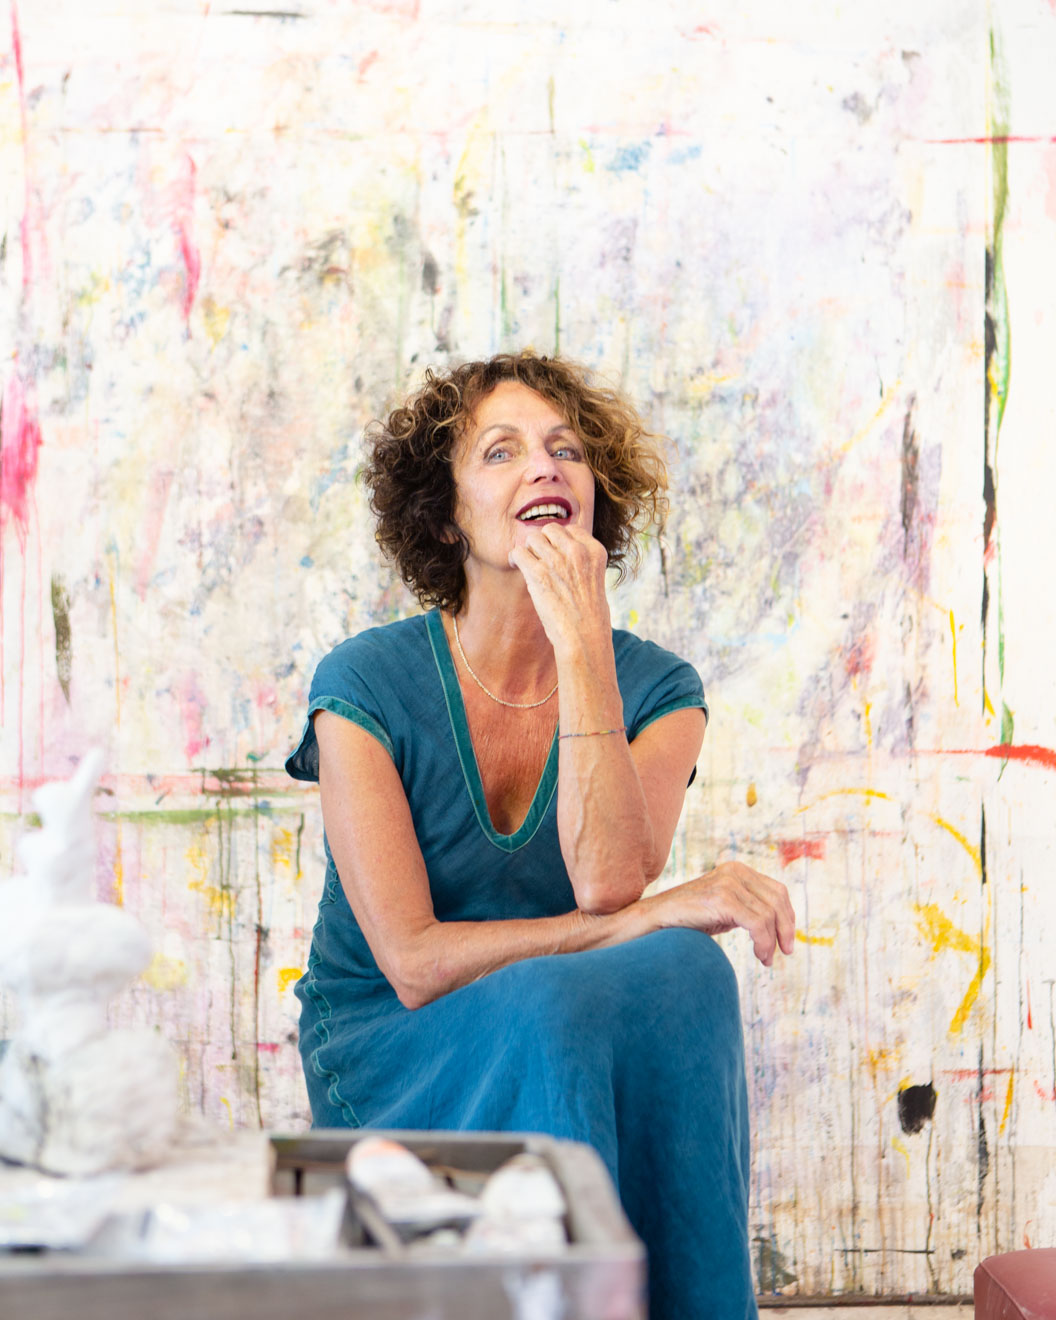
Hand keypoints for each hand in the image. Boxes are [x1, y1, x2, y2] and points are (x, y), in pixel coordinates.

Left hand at [508, 523, 610, 653]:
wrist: (584, 636)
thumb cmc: (589, 615)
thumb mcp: (595, 580)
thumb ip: (581, 562)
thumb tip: (558, 552)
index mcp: (595, 551)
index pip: (571, 529)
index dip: (559, 540)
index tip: (554, 552)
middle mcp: (577, 551)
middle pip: (550, 529)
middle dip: (543, 541)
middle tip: (538, 558)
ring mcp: (557, 561)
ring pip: (532, 538)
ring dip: (528, 549)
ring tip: (527, 563)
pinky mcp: (538, 573)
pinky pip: (518, 552)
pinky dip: (514, 558)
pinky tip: (516, 566)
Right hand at [653, 861, 795, 966]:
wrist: (654, 921)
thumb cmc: (688, 919)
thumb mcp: (724, 908)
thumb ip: (747, 907)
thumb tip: (779, 924)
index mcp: (737, 870)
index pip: (778, 891)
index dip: (788, 917)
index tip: (787, 940)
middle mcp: (735, 871)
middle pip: (778, 900)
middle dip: (786, 929)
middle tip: (784, 952)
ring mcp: (728, 883)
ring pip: (769, 915)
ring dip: (772, 942)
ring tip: (765, 959)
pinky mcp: (723, 899)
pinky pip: (757, 923)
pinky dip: (764, 943)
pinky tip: (759, 956)